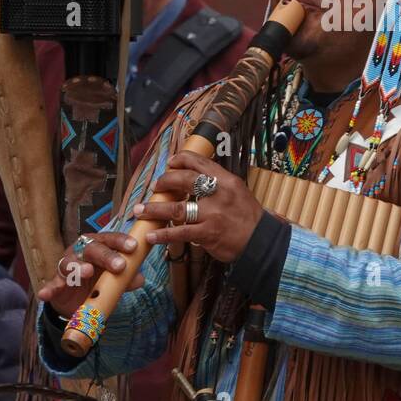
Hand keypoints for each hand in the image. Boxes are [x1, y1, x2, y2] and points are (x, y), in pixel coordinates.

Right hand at [37, 232, 145, 317]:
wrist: (77, 297)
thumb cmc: (99, 278)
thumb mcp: (115, 278)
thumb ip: (127, 277)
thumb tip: (139, 279)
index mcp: (99, 245)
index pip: (111, 239)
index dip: (122, 242)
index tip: (134, 247)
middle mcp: (81, 251)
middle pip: (92, 249)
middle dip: (106, 256)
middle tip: (119, 265)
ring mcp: (66, 265)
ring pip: (70, 263)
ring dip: (78, 267)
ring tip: (86, 272)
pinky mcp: (56, 282)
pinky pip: (52, 284)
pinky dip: (49, 289)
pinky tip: (45, 294)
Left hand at [131, 152, 261, 263]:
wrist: (260, 241)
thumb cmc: (247, 217)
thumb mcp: (237, 191)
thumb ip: (217, 184)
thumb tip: (193, 177)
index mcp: (227, 181)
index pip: (200, 162)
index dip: (181, 160)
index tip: (170, 163)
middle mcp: (219, 194)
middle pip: (185, 180)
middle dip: (164, 182)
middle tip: (156, 187)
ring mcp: (213, 214)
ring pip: (176, 208)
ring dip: (154, 209)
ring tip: (140, 211)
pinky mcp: (208, 234)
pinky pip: (180, 233)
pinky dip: (163, 234)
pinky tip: (152, 235)